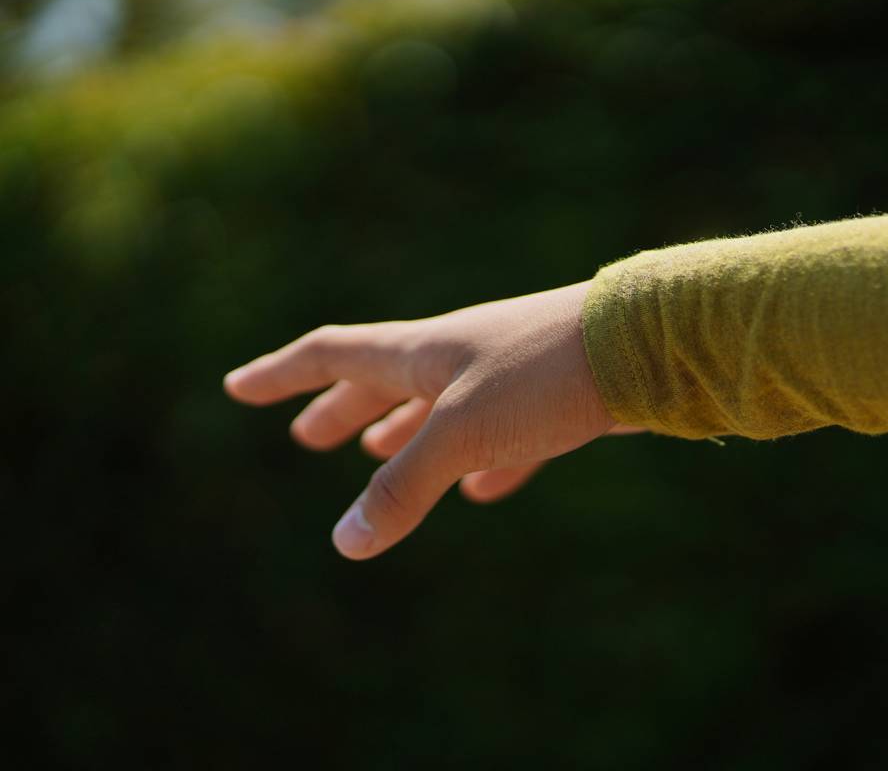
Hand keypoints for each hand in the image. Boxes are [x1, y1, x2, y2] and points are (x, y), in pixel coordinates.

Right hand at [224, 281, 628, 559]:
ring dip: (404, 432)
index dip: (283, 375)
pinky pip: (502, 436)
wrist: (647, 345)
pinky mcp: (553, 402)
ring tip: (378, 453)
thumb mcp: (463, 433)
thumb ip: (406, 488)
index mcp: (424, 351)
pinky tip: (484, 490)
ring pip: (440, 408)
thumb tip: (345, 544)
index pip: (334, 355)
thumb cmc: (545, 375)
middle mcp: (460, 356)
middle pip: (384, 382)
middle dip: (342, 410)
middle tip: (310, 438)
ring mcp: (508, 376)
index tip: (238, 388)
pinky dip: (481, 463)